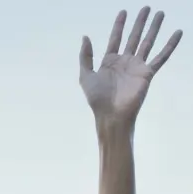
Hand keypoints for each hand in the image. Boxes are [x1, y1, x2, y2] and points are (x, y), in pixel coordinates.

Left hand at [79, 7, 182, 123]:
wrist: (111, 115)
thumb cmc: (97, 99)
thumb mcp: (86, 76)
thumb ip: (85, 56)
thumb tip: (85, 36)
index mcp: (110, 62)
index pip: (116, 38)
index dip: (119, 25)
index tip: (123, 12)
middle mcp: (124, 62)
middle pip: (134, 37)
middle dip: (140, 22)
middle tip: (146, 7)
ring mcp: (137, 67)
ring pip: (148, 42)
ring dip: (154, 28)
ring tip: (160, 13)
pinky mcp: (147, 74)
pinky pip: (161, 57)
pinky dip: (170, 45)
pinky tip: (177, 33)